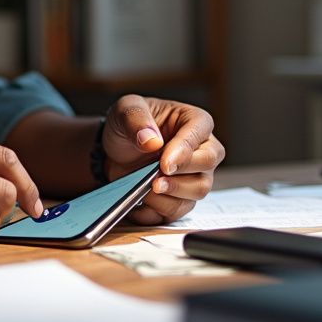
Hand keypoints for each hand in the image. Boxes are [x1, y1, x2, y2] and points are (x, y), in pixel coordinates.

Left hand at [101, 94, 224, 224]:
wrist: (115, 151)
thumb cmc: (128, 125)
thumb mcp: (124, 110)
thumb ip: (135, 119)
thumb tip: (151, 141)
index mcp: (194, 121)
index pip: (199, 134)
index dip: (183, 151)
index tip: (164, 164)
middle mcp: (202, 149)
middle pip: (206, 165)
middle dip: (180, 176)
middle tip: (154, 180)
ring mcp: (195, 176)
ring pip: (198, 191)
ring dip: (169, 194)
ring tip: (145, 188)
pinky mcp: (183, 198)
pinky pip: (178, 211)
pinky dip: (157, 210)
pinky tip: (141, 201)